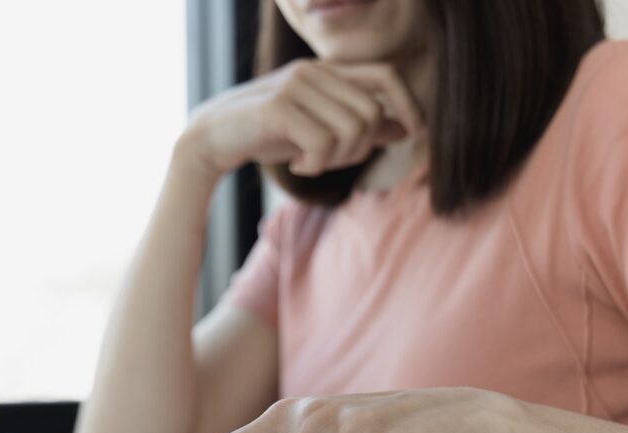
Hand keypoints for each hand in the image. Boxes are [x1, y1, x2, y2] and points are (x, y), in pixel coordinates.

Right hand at [181, 60, 423, 179]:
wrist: (211, 140)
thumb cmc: (266, 135)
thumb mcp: (317, 129)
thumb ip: (358, 125)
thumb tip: (404, 129)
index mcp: (325, 70)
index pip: (385, 75)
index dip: (408, 103)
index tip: (416, 133)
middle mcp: (312, 70)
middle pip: (369, 112)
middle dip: (360, 149)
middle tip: (331, 162)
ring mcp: (295, 86)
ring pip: (350, 129)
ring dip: (336, 159)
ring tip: (312, 164)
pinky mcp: (277, 107)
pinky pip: (322, 142)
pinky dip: (316, 164)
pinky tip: (298, 167)